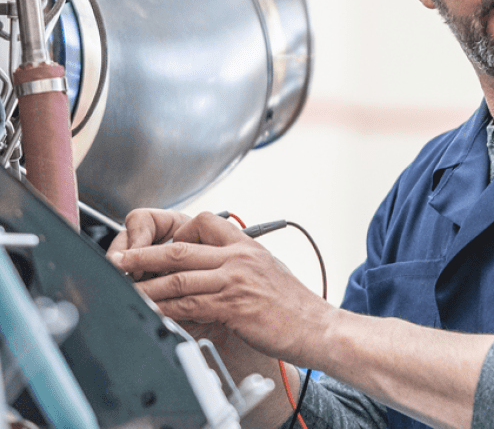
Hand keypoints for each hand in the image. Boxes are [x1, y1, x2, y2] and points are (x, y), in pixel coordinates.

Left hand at [108, 211, 335, 366]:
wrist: (317, 326)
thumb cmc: (294, 306)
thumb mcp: (267, 272)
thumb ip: (238, 267)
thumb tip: (210, 273)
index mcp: (247, 246)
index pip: (204, 222)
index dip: (177, 233)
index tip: (163, 248)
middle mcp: (240, 258)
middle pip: (180, 248)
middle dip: (143, 255)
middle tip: (119, 260)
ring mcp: (236, 280)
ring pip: (178, 277)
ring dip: (146, 286)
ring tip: (126, 291)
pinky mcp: (233, 306)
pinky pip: (188, 304)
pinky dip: (165, 309)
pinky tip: (152, 313)